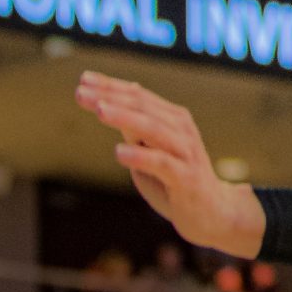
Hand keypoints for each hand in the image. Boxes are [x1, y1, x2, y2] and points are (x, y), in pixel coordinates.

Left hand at [74, 71, 264, 257]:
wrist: (211, 212)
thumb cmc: (175, 179)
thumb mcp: (150, 150)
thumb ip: (136, 127)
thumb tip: (114, 100)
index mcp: (173, 118)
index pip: (138, 96)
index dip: (111, 86)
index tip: (83, 79)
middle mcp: (181, 129)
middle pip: (143, 106)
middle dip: (110, 97)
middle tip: (81, 92)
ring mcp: (185, 152)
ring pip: (153, 128)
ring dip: (125, 117)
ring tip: (99, 110)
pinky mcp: (186, 177)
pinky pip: (162, 163)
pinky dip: (140, 156)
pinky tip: (119, 151)